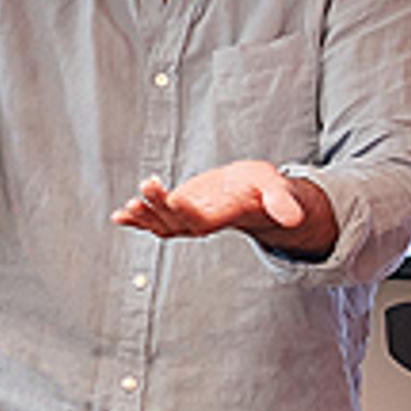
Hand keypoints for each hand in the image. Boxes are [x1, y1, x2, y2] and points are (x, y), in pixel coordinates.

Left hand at [111, 161, 336, 256]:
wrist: (252, 196)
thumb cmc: (263, 189)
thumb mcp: (274, 186)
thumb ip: (281, 200)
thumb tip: (293, 217)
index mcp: (225, 215)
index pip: (205, 218)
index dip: (188, 211)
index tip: (174, 198)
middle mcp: (204, 222)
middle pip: (178, 220)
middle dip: (159, 207)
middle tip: (145, 188)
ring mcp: (189, 220)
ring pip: (163, 224)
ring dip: (144, 216)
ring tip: (128, 207)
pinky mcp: (178, 213)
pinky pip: (154, 222)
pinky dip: (136, 221)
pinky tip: (118, 216)